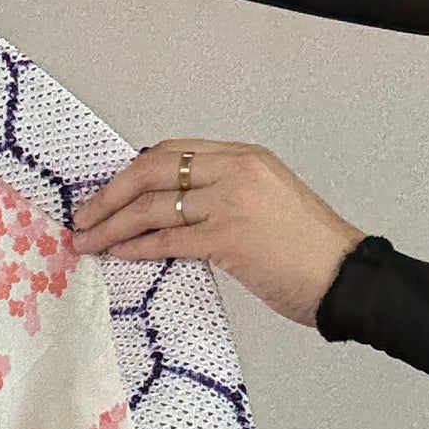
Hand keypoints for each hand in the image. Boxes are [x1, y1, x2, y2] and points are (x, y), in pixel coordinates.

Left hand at [73, 139, 363, 327]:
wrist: (345, 276)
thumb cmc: (309, 249)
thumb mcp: (267, 201)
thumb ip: (222, 195)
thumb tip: (169, 212)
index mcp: (244, 157)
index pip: (171, 152)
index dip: (130, 173)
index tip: (107, 193)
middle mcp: (235, 171)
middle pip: (151, 171)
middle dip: (109, 195)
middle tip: (83, 217)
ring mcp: (231, 202)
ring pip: (152, 207)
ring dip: (112, 226)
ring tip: (89, 242)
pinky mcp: (229, 237)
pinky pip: (167, 239)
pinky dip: (137, 246)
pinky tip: (118, 253)